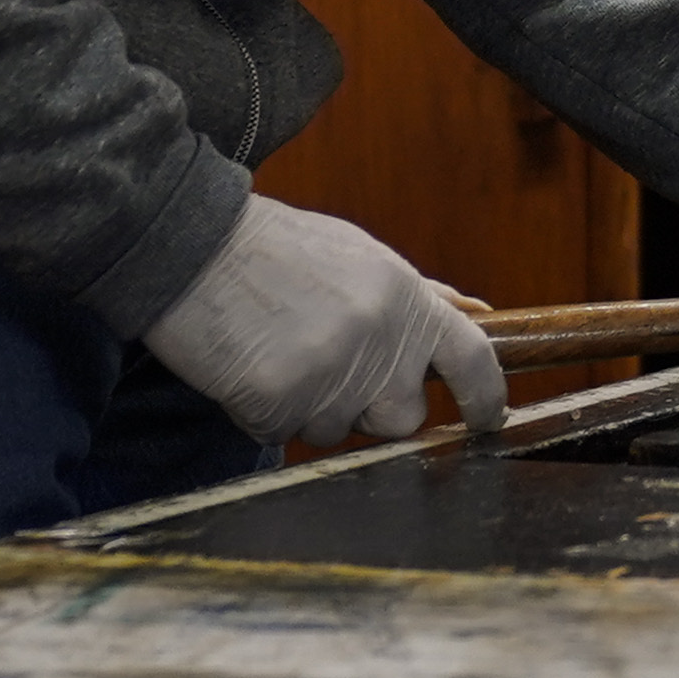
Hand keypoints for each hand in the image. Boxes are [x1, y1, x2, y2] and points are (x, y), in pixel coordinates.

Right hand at [141, 192, 503, 446]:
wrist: (190, 245)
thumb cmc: (275, 250)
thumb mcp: (359, 255)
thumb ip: (417, 297)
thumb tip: (477, 313)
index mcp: (403, 298)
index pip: (472, 359)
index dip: (487, 396)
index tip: (488, 417)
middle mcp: (377, 340)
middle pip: (402, 418)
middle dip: (373, 409)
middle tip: (332, 369)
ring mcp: (329, 375)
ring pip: (335, 430)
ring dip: (309, 407)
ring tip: (279, 349)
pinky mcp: (278, 404)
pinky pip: (282, 433)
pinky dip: (264, 410)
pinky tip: (250, 363)